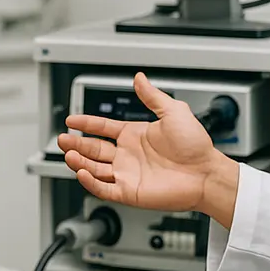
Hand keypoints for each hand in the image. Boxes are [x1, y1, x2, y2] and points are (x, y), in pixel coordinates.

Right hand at [59, 72, 236, 220]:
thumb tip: (139, 77)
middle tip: (62, 139)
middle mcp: (128, 156)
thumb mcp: (173, 112)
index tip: (71, 120)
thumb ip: (152, 96)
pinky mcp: (131, 192)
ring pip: (94, 169)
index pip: (103, 129)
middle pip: (93, 149)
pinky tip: (82, 172)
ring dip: (80, 161)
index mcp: (135, 136)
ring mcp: (128, 175)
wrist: (206, 172)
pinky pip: (104, 189)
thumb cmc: (195, 145)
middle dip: (76, 144)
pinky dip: (90, 182)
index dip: (86, 124)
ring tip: (69, 154)